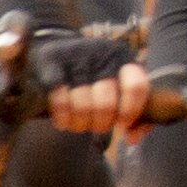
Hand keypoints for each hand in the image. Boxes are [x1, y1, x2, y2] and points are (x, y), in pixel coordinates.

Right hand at [35, 25, 151, 131]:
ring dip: (80, 124)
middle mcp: (100, 55)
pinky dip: (62, 117)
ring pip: (81, 106)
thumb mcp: (117, 88)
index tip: (122, 124)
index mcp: (122, 60)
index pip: (136, 86)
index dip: (130, 111)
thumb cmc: (91, 78)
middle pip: (106, 104)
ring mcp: (75, 57)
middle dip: (101, 123)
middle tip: (96, 125)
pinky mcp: (50, 61)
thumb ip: (134, 115)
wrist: (52, 48)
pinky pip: (59, 101)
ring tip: (78, 123)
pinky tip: (62, 118)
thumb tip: (132, 138)